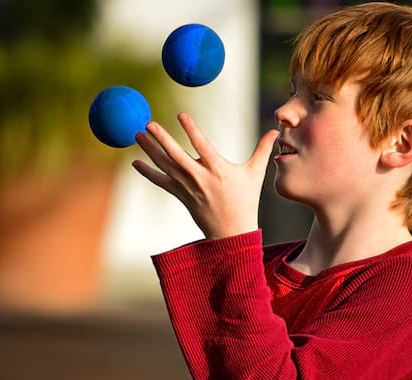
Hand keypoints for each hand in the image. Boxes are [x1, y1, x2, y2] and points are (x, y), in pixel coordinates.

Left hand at [132, 112, 278, 239]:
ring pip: (165, 166)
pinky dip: (148, 172)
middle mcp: (200, 178)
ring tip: (137, 135)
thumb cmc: (246, 201)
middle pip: (176, 155)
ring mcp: (188, 188)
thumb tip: (275, 130)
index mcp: (218, 170)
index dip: (191, 129)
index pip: (202, 145)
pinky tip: (136, 162)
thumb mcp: (256, 175)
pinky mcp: (181, 196)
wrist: (231, 232)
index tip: (181, 114)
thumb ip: (262, 150)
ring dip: (150, 150)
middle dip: (161, 139)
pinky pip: (161, 182)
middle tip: (149, 124)